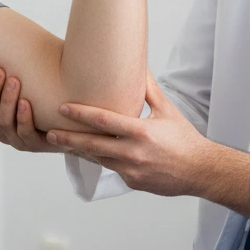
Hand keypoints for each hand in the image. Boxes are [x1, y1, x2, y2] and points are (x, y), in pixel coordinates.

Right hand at [0, 68, 69, 153]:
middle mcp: (2, 128)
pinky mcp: (35, 145)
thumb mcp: (29, 82)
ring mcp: (17, 139)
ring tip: (13, 81)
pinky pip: (25, 133)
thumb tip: (9, 35)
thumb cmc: (46, 98)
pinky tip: (25, 103)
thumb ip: (17, 68)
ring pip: (3, 122)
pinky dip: (23, 118)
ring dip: (6, 100)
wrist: (72, 126)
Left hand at [48, 71, 212, 196]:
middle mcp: (133, 153)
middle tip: (49, 133)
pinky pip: (110, 168)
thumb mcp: (167, 110)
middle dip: (68, 138)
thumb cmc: (184, 138)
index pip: (103, 121)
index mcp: (141, 132)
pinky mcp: (132, 182)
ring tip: (60, 141)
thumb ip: (148, 90)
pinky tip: (86, 153)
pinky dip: (99, 159)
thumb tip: (138, 67)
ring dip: (79, 150)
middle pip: (92, 145)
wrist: (200, 170)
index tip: (63, 108)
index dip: (80, 114)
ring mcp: (131, 170)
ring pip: (98, 158)